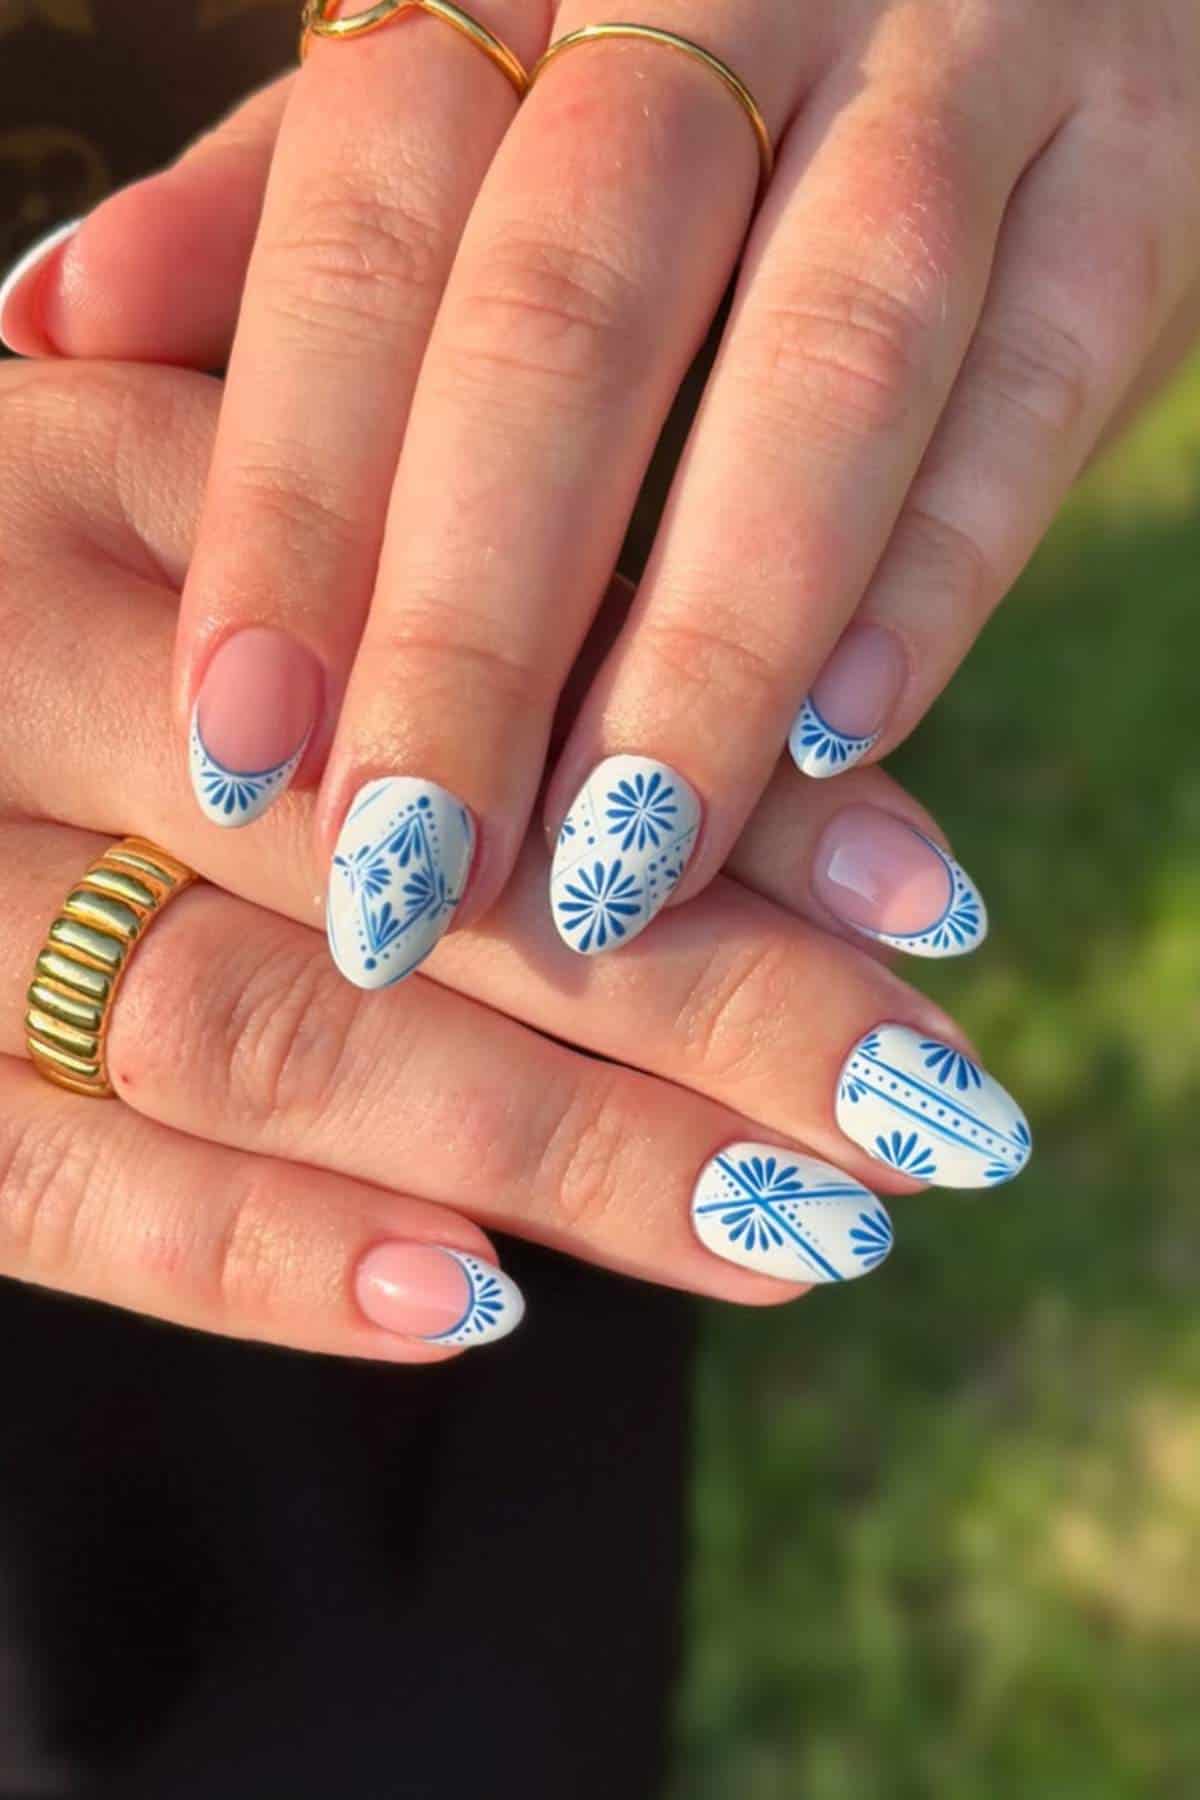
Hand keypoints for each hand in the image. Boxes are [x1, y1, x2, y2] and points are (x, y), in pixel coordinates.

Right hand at [0, 355, 1029, 1356]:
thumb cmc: (0, 588)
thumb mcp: (169, 504)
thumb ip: (385, 569)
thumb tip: (725, 735)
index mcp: (111, 473)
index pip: (480, 640)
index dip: (713, 782)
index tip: (932, 901)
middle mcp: (7, 648)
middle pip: (410, 851)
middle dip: (700, 1002)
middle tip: (930, 1118)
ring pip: (265, 1028)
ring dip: (550, 1144)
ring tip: (795, 1232)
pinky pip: (48, 1181)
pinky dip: (258, 1254)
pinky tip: (475, 1304)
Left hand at [4, 2, 1194, 979]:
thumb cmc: (693, 48)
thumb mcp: (485, 77)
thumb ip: (291, 204)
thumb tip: (49, 321)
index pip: (374, 219)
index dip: (298, 494)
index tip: (239, 753)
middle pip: (579, 304)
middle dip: (480, 619)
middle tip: (410, 879)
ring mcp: (975, 54)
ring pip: (831, 356)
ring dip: (712, 641)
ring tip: (616, 867)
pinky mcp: (1144, 173)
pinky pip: (1047, 375)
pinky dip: (942, 569)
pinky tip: (846, 744)